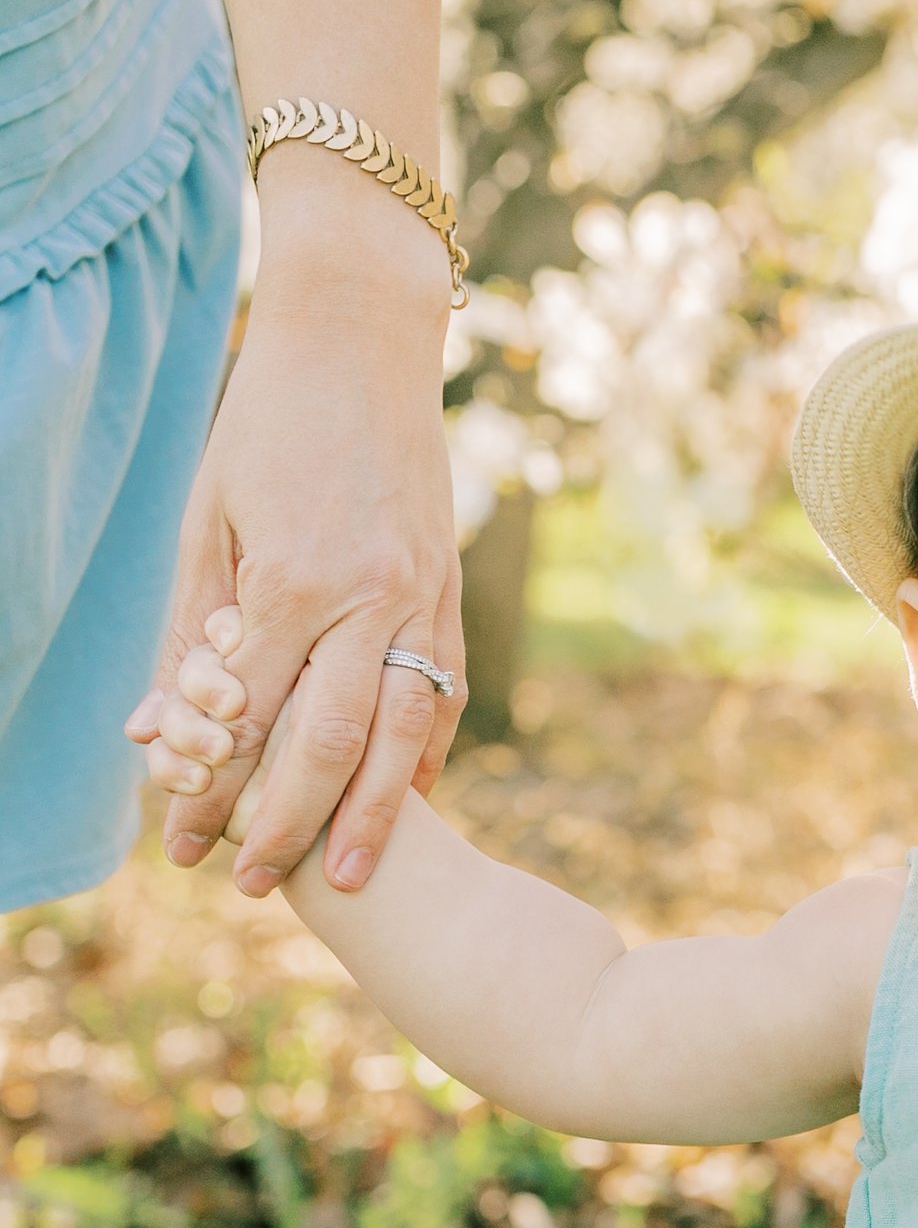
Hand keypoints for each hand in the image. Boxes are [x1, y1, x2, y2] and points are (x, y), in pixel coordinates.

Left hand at [126, 208, 461, 896]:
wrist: (364, 341)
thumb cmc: (266, 424)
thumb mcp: (207, 522)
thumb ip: (193, 635)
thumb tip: (156, 735)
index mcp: (298, 580)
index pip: (250, 719)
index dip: (212, 792)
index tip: (180, 847)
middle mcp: (372, 599)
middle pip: (332, 748)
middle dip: (291, 827)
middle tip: (258, 886)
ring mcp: (424, 598)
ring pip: (405, 736)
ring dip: (376, 817)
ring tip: (353, 880)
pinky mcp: (450, 591)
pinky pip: (443, 696)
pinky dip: (425, 758)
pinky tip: (410, 802)